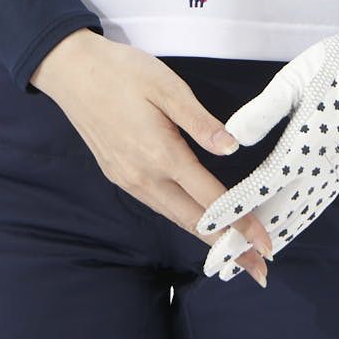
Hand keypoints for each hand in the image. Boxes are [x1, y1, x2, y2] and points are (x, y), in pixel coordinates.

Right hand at [31, 29, 274, 285]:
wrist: (71, 70)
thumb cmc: (122, 71)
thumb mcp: (167, 86)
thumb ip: (200, 122)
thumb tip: (232, 148)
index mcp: (161, 154)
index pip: (211, 200)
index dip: (241, 224)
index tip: (266, 246)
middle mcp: (144, 176)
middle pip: (193, 222)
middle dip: (229, 246)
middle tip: (260, 267)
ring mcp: (128, 179)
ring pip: (174, 216)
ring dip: (206, 235)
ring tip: (234, 247)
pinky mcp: (117, 175)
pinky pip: (157, 204)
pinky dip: (183, 217)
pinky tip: (196, 217)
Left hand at [194, 19, 338, 280]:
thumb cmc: (335, 63)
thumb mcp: (294, 79)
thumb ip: (263, 111)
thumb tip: (231, 138)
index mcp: (307, 144)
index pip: (261, 187)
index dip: (231, 209)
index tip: (206, 227)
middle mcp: (323, 166)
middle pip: (279, 213)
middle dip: (247, 241)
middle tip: (219, 266)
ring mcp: (338, 170)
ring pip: (300, 214)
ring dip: (271, 238)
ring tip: (245, 259)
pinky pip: (317, 204)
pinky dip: (297, 223)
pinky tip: (285, 229)